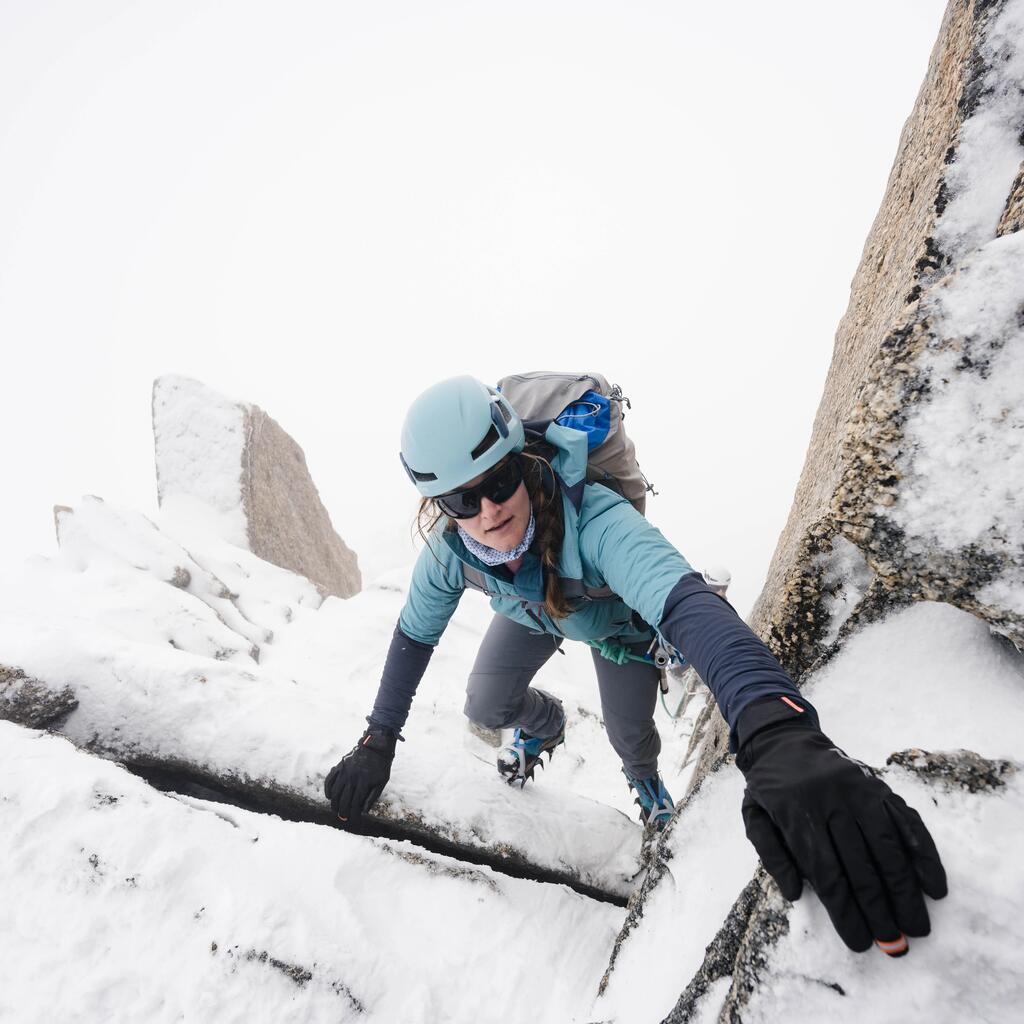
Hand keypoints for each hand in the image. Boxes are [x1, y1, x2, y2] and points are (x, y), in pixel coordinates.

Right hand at [324, 727, 398, 827]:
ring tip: (336, 810)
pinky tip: (329, 796)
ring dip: (334, 803)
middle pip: (344, 800)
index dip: (353, 814)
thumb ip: (373, 797)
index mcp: (364, 782)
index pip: (355, 804)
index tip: (353, 820)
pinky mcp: (340, 765)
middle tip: (343, 818)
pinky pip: (330, 779)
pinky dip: (328, 788)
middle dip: (342, 811)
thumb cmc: (381, 765)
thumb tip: (364, 811)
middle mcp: (352, 778)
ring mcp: (345, 771)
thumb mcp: (382, 781)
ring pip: (335, 791)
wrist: (376, 745)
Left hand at [737, 716, 946, 953]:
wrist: (782, 738)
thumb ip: (771, 856)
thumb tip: (796, 893)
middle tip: (894, 944)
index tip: (859, 942)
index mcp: (797, 813)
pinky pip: (906, 821)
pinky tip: (934, 885)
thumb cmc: (769, 788)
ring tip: (917, 926)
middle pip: (860, 865)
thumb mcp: (753, 817)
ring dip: (906, 890)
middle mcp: (831, 801)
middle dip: (879, 910)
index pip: (827, 872)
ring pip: (888, 846)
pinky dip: (923, 854)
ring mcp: (858, 791)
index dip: (845, 911)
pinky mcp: (878, 785)